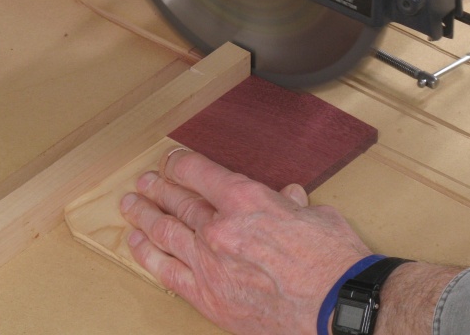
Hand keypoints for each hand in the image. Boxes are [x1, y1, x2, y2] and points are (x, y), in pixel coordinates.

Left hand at [119, 149, 372, 334]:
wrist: (337, 309)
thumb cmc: (334, 261)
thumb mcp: (318, 216)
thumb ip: (294, 205)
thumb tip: (289, 197)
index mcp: (247, 199)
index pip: (199, 172)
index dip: (179, 163)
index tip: (170, 160)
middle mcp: (220, 227)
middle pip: (178, 201)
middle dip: (159, 188)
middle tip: (146, 181)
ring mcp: (209, 264)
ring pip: (165, 232)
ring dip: (144, 215)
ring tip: (131, 205)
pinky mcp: (208, 297)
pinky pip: (166, 272)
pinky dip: (148, 254)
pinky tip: (137, 244)